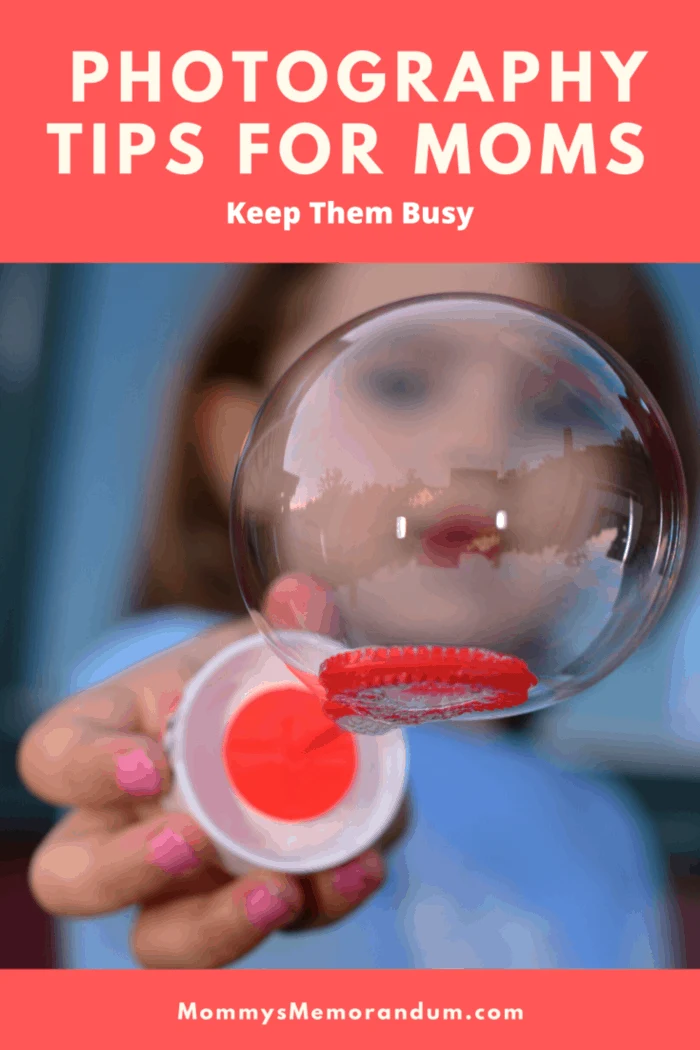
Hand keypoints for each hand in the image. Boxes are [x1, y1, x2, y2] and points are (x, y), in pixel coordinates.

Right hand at [18, 621, 386, 968]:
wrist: (285, 728)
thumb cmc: (242, 680)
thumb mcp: (256, 646)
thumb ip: (284, 624)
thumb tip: (304, 596)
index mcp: (105, 742)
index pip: (54, 758)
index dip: (86, 771)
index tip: (150, 763)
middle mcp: (119, 826)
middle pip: (73, 878)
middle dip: (128, 870)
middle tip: (194, 841)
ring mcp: (176, 885)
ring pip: (157, 941)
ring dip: (217, 928)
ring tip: (281, 891)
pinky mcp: (243, 908)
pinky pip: (260, 931)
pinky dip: (317, 907)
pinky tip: (360, 869)